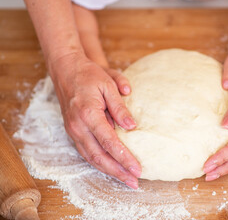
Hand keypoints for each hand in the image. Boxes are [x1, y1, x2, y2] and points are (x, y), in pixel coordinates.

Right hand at [50, 52, 140, 188]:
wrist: (66, 70)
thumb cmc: (89, 75)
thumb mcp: (108, 85)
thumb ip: (120, 107)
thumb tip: (132, 127)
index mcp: (88, 114)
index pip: (109, 142)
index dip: (124, 158)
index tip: (137, 169)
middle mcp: (78, 126)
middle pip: (99, 156)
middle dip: (118, 172)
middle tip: (134, 182)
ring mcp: (73, 131)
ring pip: (91, 158)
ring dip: (109, 171)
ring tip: (125, 179)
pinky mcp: (72, 132)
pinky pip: (86, 152)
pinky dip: (99, 163)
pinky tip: (110, 168)